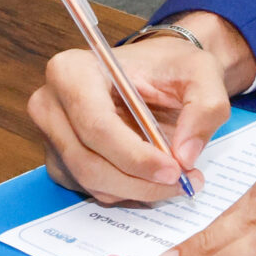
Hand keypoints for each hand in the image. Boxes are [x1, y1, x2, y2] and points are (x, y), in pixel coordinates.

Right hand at [27, 11, 254, 203]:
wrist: (158, 71)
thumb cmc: (171, 65)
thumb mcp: (202, 71)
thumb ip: (204, 107)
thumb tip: (185, 156)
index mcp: (72, 71)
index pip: (97, 126)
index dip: (135, 156)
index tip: (174, 170)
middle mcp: (51, 104)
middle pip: (89, 162)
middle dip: (140, 181)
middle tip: (185, 182)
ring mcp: (51, 136)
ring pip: (92, 181)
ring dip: (138, 190)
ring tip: (179, 179)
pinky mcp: (61, 161)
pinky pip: (93, 188)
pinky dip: (128, 190)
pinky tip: (153, 177)